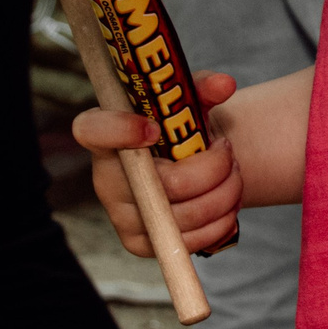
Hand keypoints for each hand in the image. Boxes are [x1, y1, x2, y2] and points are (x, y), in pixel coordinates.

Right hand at [76, 70, 242, 257]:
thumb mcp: (189, 101)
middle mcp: (105, 179)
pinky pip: (187, 242)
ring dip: (225, 194)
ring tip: (234, 174)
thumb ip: (204, 88)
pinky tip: (228, 203)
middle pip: (168, 183)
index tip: (153, 127)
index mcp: (106, 134)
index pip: (92, 130)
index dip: (119, 130)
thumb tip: (224, 84)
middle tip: (228, 151)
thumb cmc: (180, 128)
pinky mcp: (139, 244)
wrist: (185, 166)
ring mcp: (121, 216)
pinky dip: (219, 222)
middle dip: (214, 169)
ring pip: (185, 216)